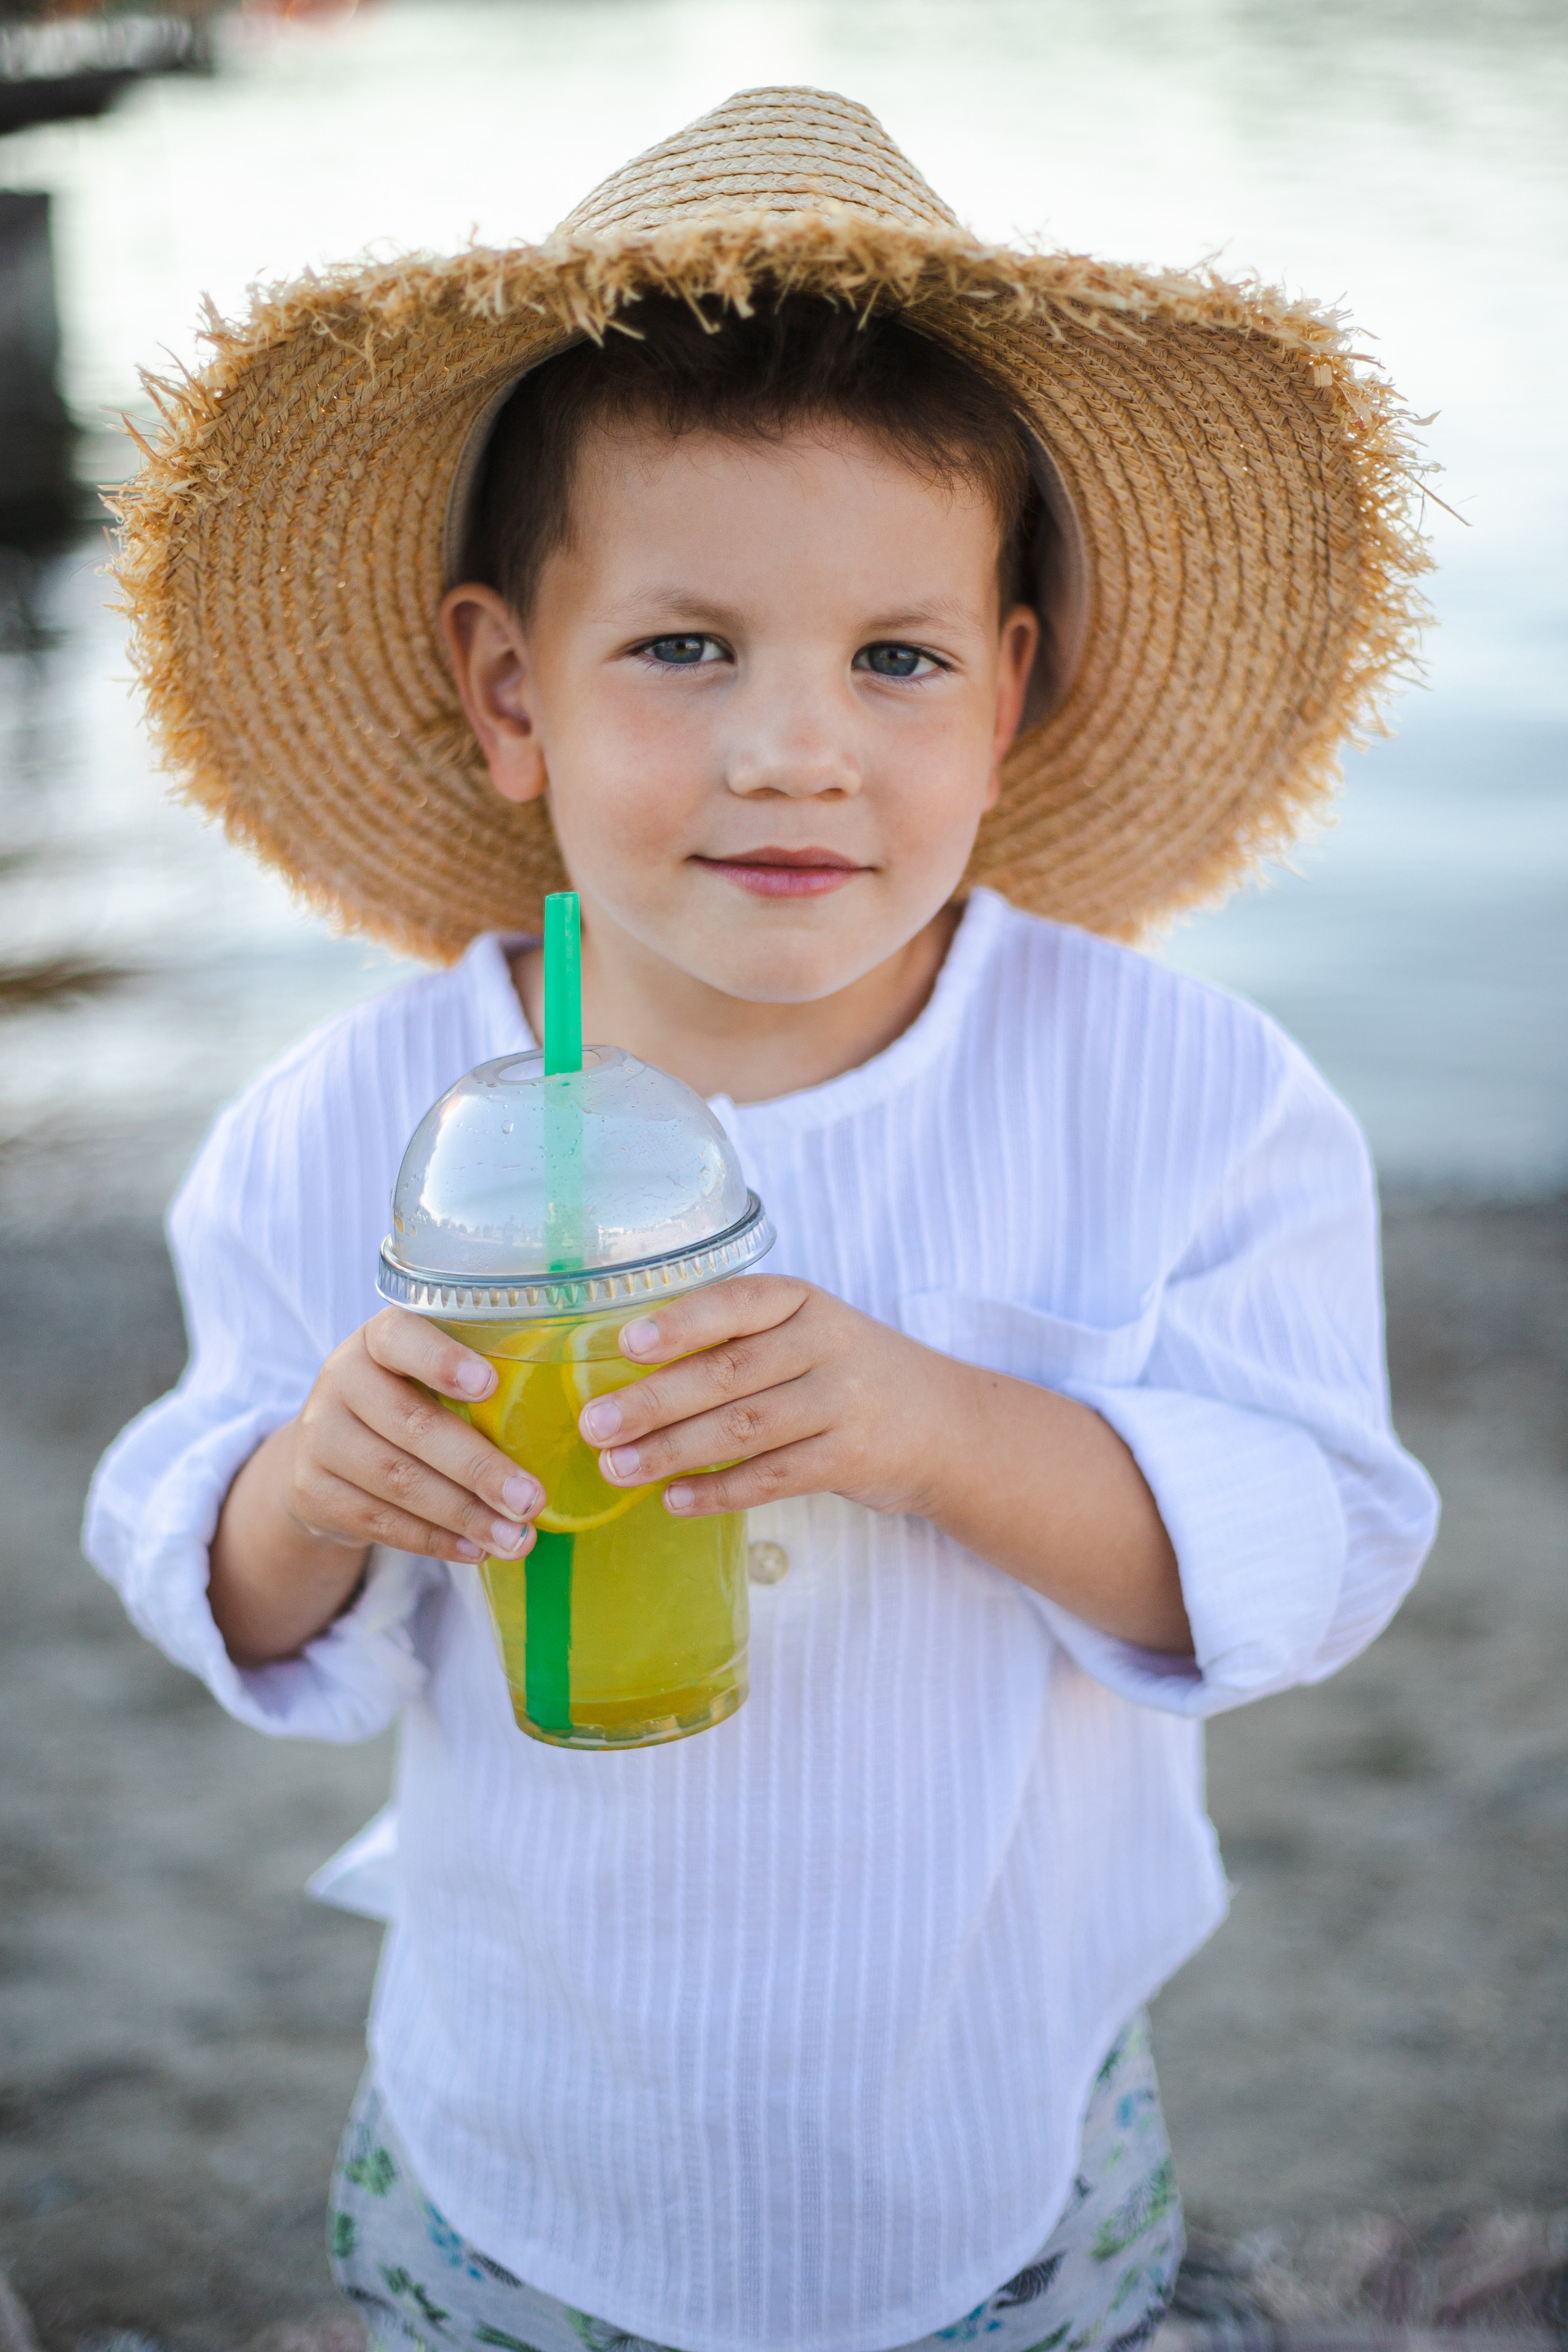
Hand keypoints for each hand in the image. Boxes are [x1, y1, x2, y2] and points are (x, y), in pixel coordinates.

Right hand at [210, 1307, 543, 1666]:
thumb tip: (563, 1424)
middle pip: (411, 1424)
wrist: (324, 1452)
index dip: (442, 1360)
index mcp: (378, 1340)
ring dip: (464, 1515)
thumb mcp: (430, 1377)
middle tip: (532, 1500)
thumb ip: (477, 1384)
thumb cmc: (408, 1402)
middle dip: (478, 1468)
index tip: (490, 1385)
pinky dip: (434, 1540)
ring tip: (516, 1538)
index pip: (400, 1336)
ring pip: (397, 1480)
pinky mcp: (312, 1491)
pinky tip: (475, 1551)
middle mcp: (340, 1379)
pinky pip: (379, 1521)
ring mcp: (320, 1436)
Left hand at [578, 1274, 1190, 1653]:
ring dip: (674, 1451)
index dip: (682, 1322)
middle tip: (595, 1424)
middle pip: (730, 1373)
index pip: (739, 1302)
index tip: (626, 1343)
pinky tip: (674, 1499)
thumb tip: (632, 1372)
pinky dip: (719, 1491)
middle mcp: (827, 1344)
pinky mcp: (851, 1458)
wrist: (946, 1425)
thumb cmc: (848, 1374)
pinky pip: (773, 1477)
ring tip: (616, 1468)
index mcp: (806, 1303)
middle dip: (655, 1401)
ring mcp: (843, 1402)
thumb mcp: (808, 1336)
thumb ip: (740, 1342)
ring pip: (745, 1428)